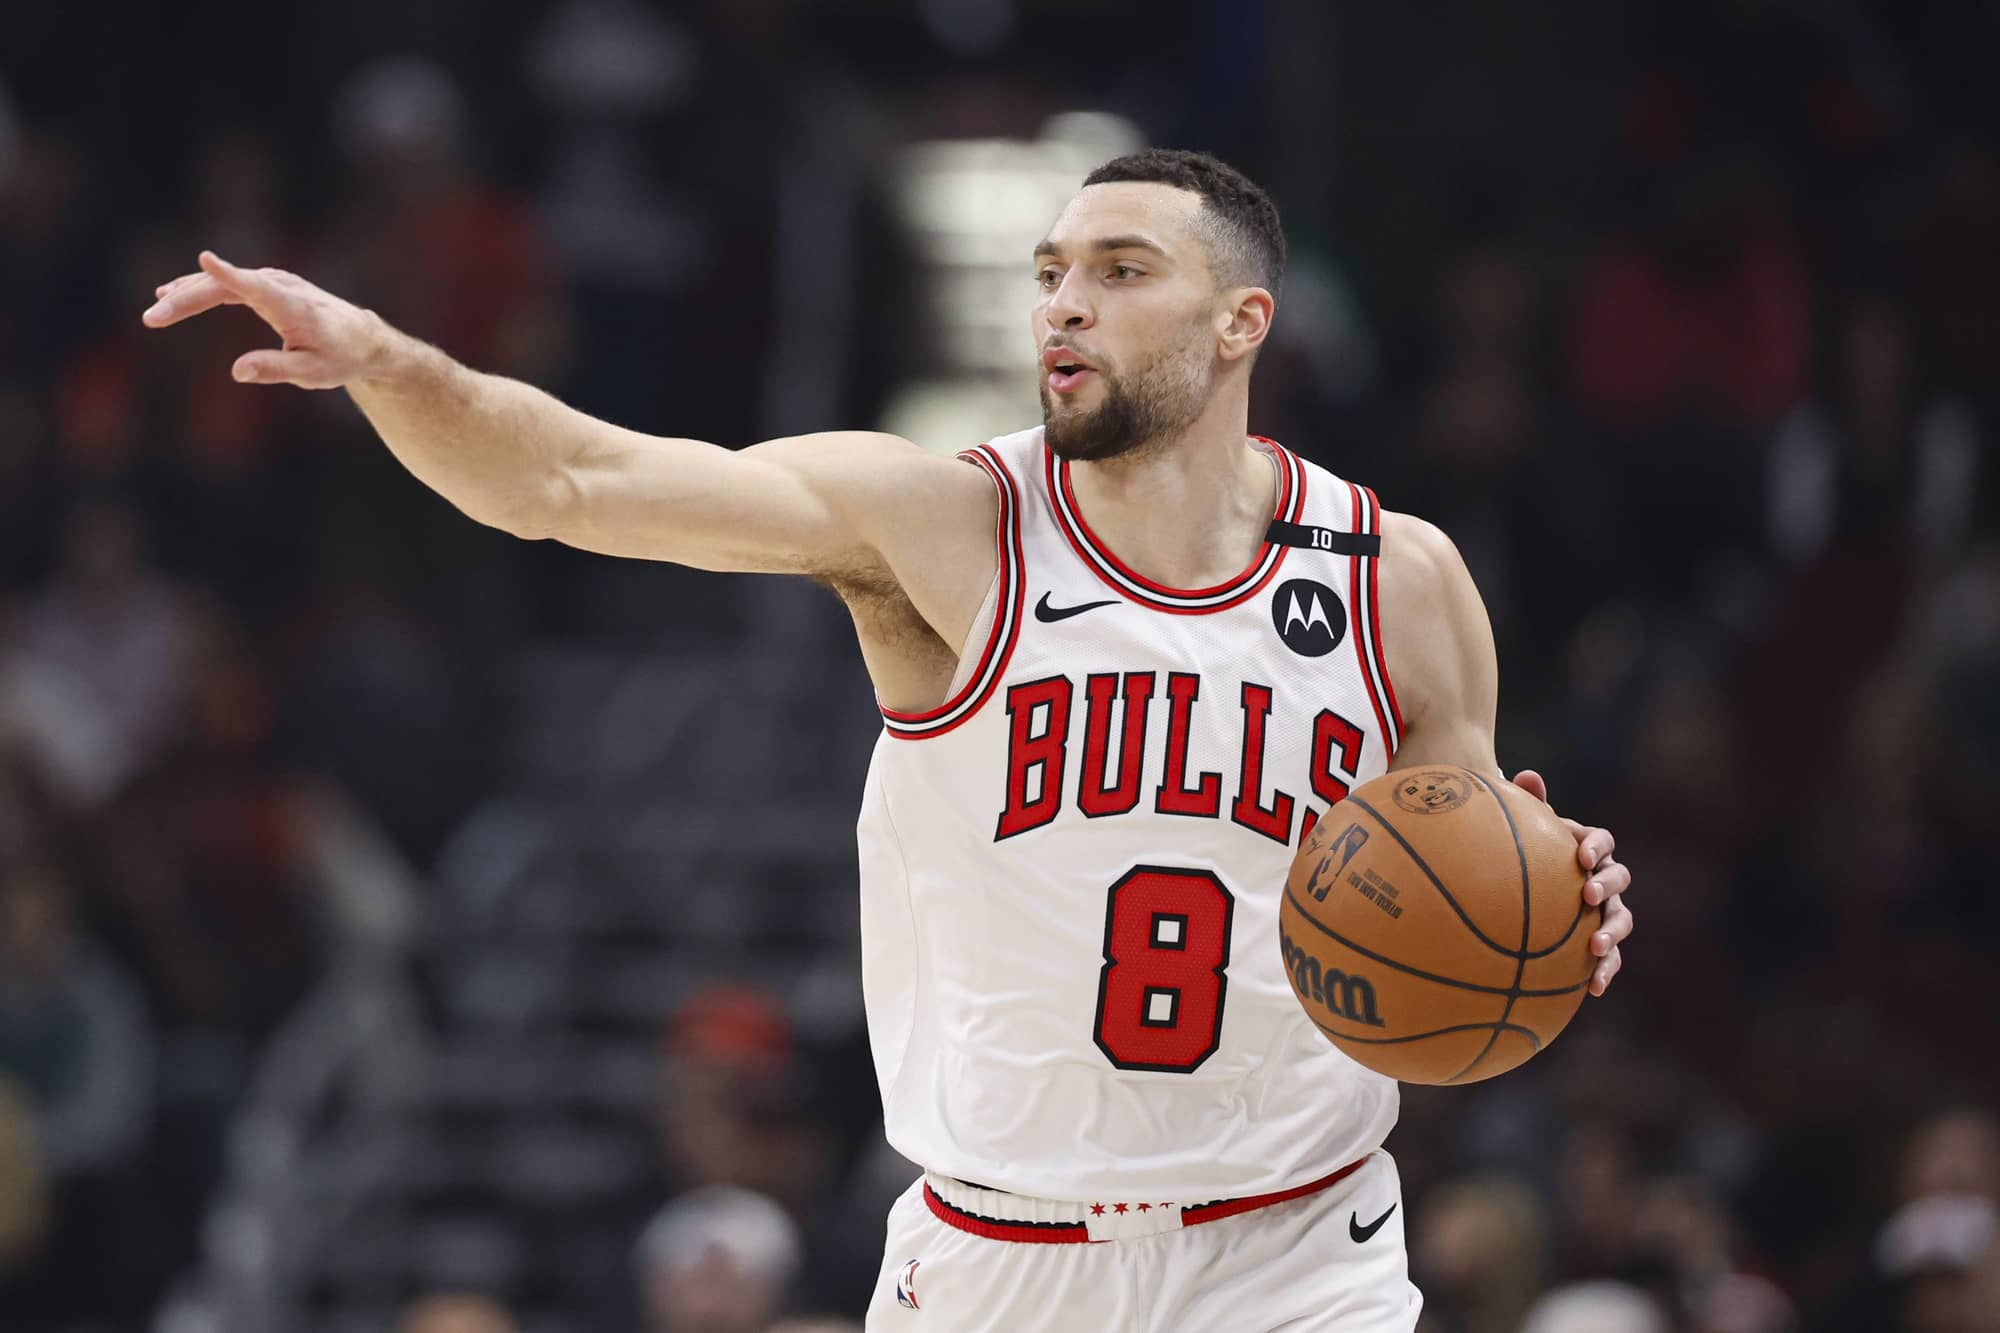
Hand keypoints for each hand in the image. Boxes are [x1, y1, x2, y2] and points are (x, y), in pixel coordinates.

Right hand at [142, 251, 386, 389]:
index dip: (230, 274)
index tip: (206, 259)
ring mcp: (273, 281)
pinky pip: (227, 284)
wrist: (363, 339)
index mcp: (294, 307)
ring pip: (221, 283)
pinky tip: (172, 293)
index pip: (257, 287)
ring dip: (186, 294)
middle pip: (225, 287)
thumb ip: (276, 369)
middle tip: (152, 318)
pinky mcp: (267, 284)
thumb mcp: (313, 373)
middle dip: (186, 299)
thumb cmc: (340, 357)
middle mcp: (281, 286)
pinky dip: (199, 288)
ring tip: (156, 310)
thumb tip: (237, 372)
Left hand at [1511, 768, 1630, 996]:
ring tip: (1596, 946)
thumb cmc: (1523, 860)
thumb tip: (1524, 775)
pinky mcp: (1599, 944)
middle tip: (1588, 894)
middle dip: (1608, 885)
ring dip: (1612, 932)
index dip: (1596, 846)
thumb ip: (1527, 808)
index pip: (1602, 840)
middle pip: (1619, 878)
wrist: (1523, 896)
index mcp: (1585, 849)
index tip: (1581, 855)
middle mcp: (1601, 878)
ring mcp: (1605, 912)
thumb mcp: (1522, 834)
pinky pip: (1610, 958)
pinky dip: (1606, 971)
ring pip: (1622, 919)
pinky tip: (1592, 988)